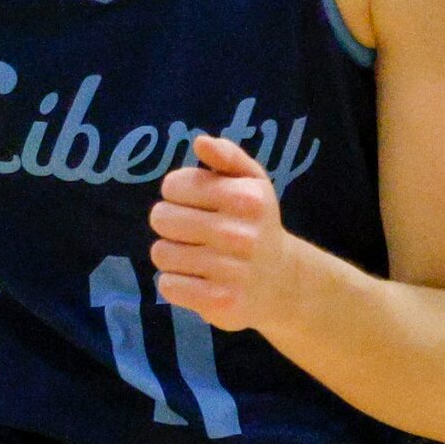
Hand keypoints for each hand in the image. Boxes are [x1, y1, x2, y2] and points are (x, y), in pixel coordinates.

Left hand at [149, 135, 301, 332]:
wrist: (283, 284)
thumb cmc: (258, 225)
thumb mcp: (253, 182)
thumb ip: (227, 156)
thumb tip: (200, 142)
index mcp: (245, 198)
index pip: (173, 185)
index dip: (179, 193)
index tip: (197, 204)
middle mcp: (239, 233)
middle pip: (161, 218)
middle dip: (171, 225)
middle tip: (194, 233)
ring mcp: (230, 270)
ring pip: (161, 254)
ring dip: (173, 256)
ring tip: (197, 257)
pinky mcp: (219, 302)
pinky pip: (168, 285)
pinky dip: (177, 283)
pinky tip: (198, 280)